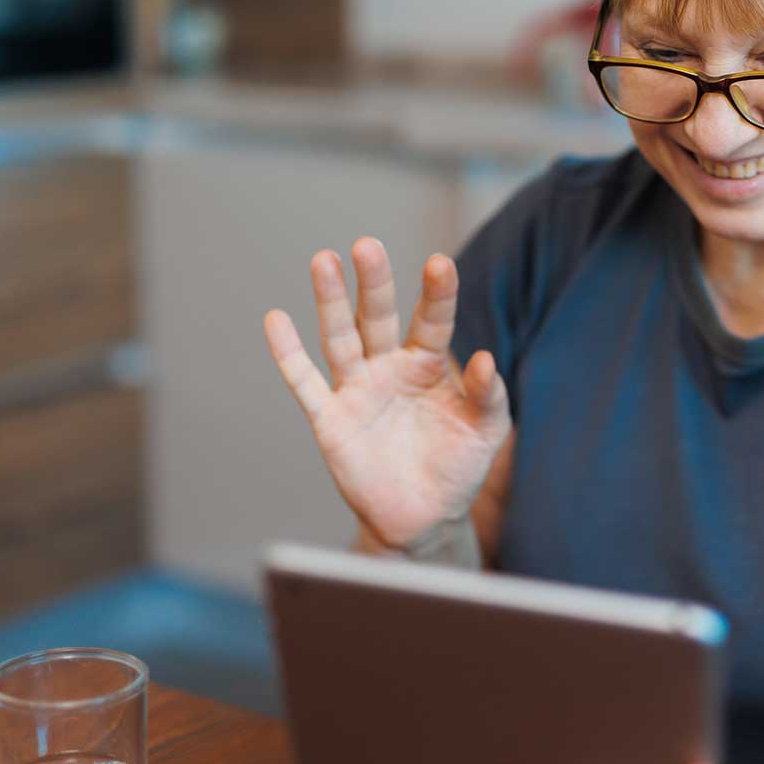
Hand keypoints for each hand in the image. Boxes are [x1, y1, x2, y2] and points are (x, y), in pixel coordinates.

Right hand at [262, 238, 511, 548]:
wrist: (424, 518)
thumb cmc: (458, 465)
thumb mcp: (485, 430)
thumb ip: (487, 394)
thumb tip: (484, 359)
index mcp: (428, 364)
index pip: (433, 320)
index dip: (437, 293)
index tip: (440, 264)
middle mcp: (389, 367)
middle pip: (378, 317)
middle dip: (373, 282)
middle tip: (367, 246)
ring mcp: (357, 390)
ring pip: (340, 338)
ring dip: (330, 301)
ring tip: (324, 261)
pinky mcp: (331, 419)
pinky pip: (306, 383)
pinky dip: (288, 354)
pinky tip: (276, 320)